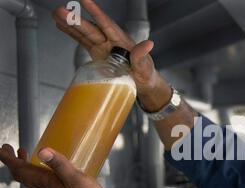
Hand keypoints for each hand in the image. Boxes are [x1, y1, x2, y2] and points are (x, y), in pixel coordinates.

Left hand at [0, 144, 109, 187]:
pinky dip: (37, 173)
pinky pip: (41, 183)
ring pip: (30, 179)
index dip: (9, 158)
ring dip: (24, 166)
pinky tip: (47, 171)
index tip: (3, 147)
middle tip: (10, 149)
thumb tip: (42, 150)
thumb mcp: (75, 179)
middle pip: (22, 175)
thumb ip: (60, 165)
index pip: (21, 170)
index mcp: (46, 182)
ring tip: (25, 154)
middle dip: (14, 161)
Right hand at [52, 0, 171, 109]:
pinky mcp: (98, 53)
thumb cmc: (146, 74)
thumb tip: (148, 44)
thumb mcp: (146, 67)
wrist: (144, 83)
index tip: (86, 1)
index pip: (107, 25)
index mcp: (122, 42)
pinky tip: (61, 26)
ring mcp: (103, 47)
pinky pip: (83, 42)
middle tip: (61, 11)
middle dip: (76, 20)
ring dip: (70, 25)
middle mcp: (110, 41)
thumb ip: (142, 56)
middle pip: (91, 29)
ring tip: (56, 15)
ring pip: (85, 33)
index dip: (97, 13)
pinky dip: (72, 34)